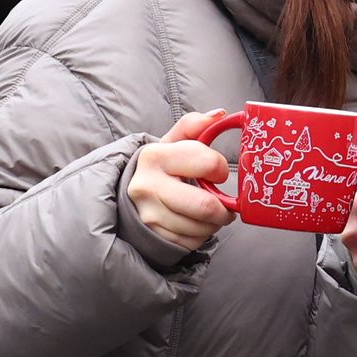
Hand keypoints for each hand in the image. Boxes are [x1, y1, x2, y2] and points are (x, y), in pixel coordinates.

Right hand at [126, 110, 237, 255]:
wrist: (131, 193)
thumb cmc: (162, 166)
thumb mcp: (172, 142)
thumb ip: (193, 126)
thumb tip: (219, 115)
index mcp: (154, 156)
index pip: (208, 163)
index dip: (220, 168)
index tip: (218, 172)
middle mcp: (147, 186)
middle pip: (205, 206)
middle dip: (223, 208)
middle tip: (225, 205)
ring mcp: (148, 215)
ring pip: (201, 227)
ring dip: (213, 223)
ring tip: (208, 212)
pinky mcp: (154, 236)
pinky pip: (192, 242)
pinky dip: (201, 235)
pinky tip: (194, 223)